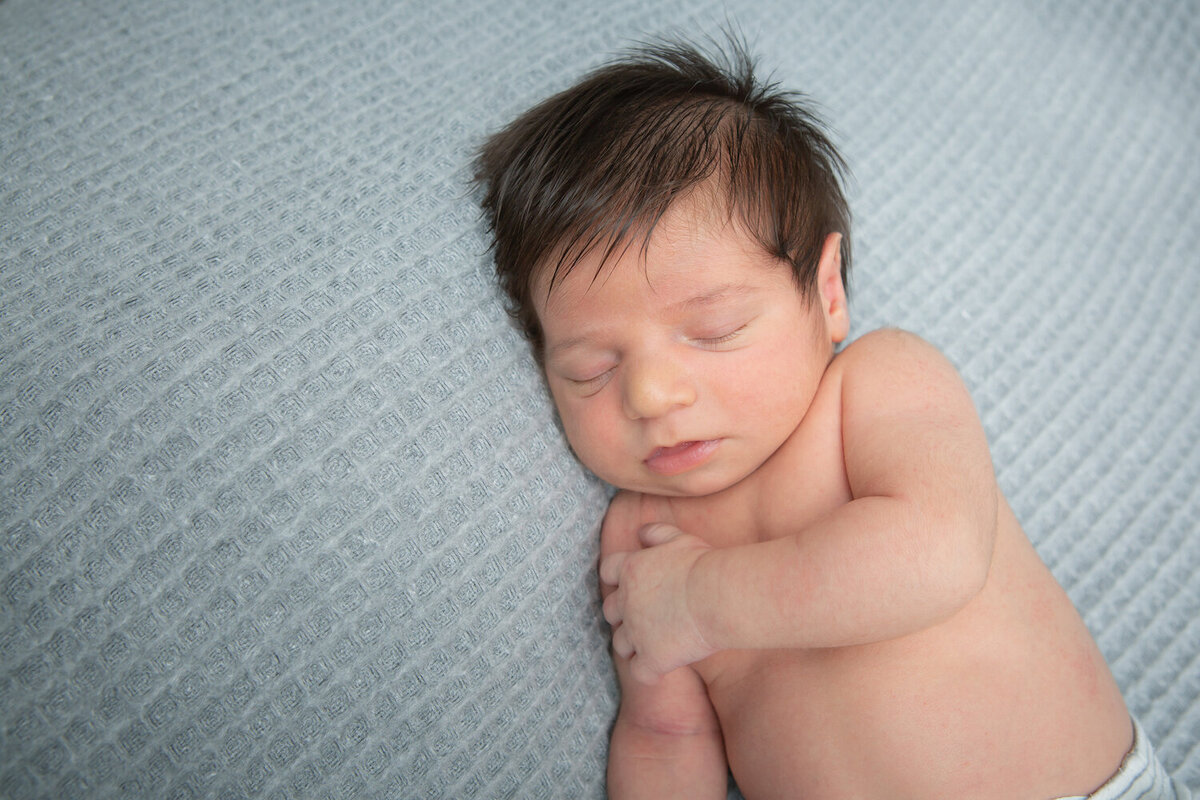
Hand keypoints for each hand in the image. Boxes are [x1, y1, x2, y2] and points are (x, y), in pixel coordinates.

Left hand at [599, 523, 716, 683]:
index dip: (617, 579)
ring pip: (620, 644)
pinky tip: (664, 668)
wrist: (718, 596)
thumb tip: (641, 532)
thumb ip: (657, 533)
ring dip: (633, 644)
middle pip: (609, 611)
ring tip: (653, 644)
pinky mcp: (652, 658)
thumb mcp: (680, 538)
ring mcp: (636, 632)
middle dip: (622, 615)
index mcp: (630, 569)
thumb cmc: (704, 565)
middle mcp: (626, 602)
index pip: (608, 572)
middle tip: (644, 617)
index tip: (632, 584)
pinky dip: (649, 671)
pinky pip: (640, 672)